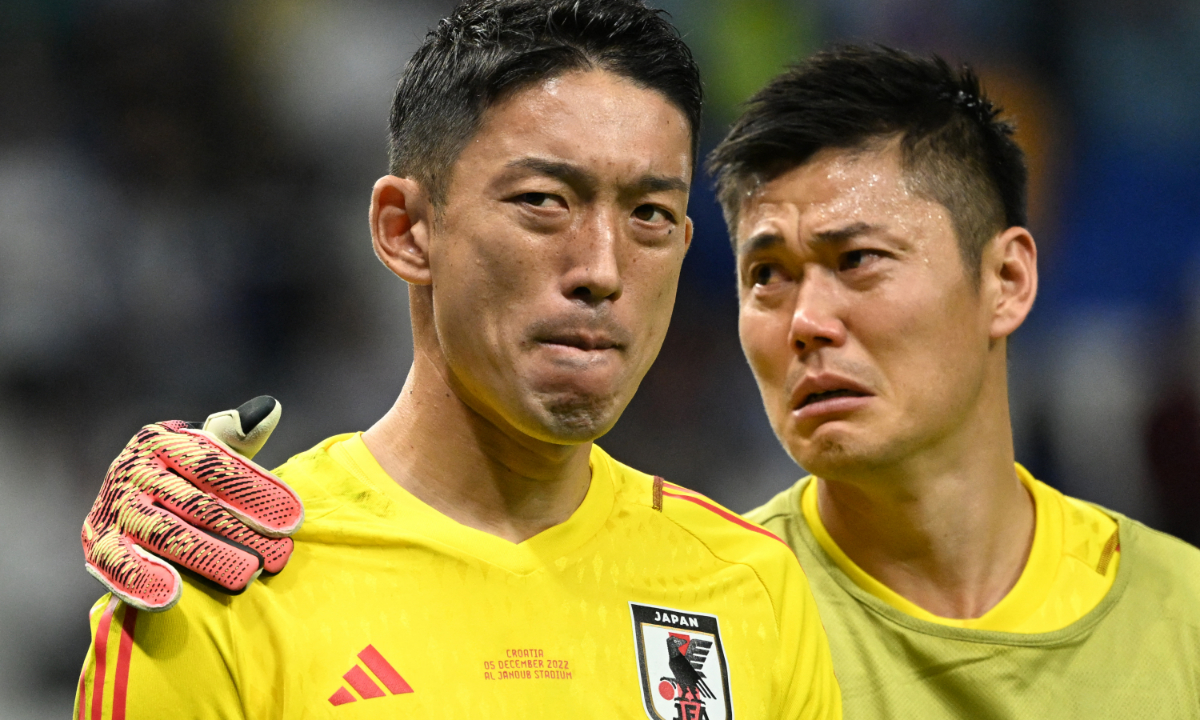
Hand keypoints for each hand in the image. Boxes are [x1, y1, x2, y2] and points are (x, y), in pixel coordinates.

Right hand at [81, 397, 303, 610]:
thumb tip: (270, 408)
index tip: (294, 520)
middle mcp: (133, 470)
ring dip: (207, 556)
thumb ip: (238, 437)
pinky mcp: (98, 544)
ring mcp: (113, 507)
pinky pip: (119, 564)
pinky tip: (173, 595)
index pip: (214, 466)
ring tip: (246, 575)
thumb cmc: (185, 475)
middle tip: (280, 556)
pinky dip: (143, 579)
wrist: (130, 501)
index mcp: (162, 440)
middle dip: (241, 532)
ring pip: (165, 534)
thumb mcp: (208, 452)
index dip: (255, 492)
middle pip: (195, 504)